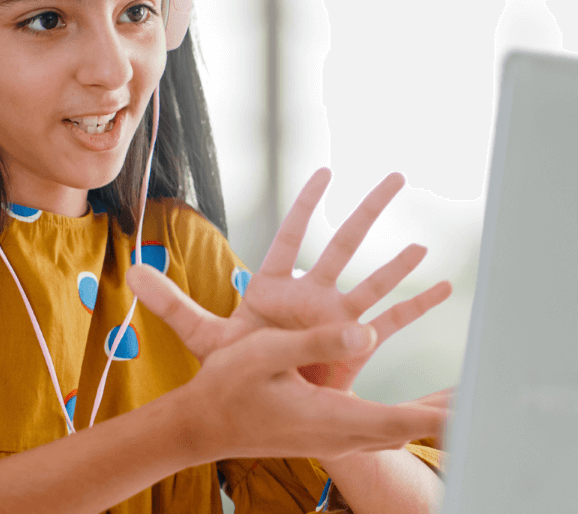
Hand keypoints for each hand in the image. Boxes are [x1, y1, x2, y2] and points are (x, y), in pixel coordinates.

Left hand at [129, 168, 452, 390]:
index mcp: (278, 286)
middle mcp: (313, 295)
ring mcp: (336, 317)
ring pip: (372, 279)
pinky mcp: (353, 343)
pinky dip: (417, 304)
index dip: (307, 204)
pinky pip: (391, 321)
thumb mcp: (205, 336)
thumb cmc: (239, 369)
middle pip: (344, 243)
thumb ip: (172, 304)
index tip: (325, 172)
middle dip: (368, 210)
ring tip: (424, 239)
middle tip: (394, 177)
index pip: (293, 236)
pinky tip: (443, 287)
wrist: (262, 404)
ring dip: (398, 261)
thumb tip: (135, 272)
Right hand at [172, 321, 446, 460]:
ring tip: (472, 403)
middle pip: (411, 432)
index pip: (399, 423)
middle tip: (490, 406)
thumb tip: (363, 331)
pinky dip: (415, 418)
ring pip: (402, 432)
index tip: (473, 413)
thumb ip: (315, 342)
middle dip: (451, 419)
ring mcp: (341, 437)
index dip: (438, 418)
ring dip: (437, 416)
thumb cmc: (229, 387)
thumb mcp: (268, 354)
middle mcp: (344, 434)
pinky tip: (432, 410)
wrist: (204, 425)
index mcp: (331, 419)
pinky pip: (386, 429)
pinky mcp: (336, 432)